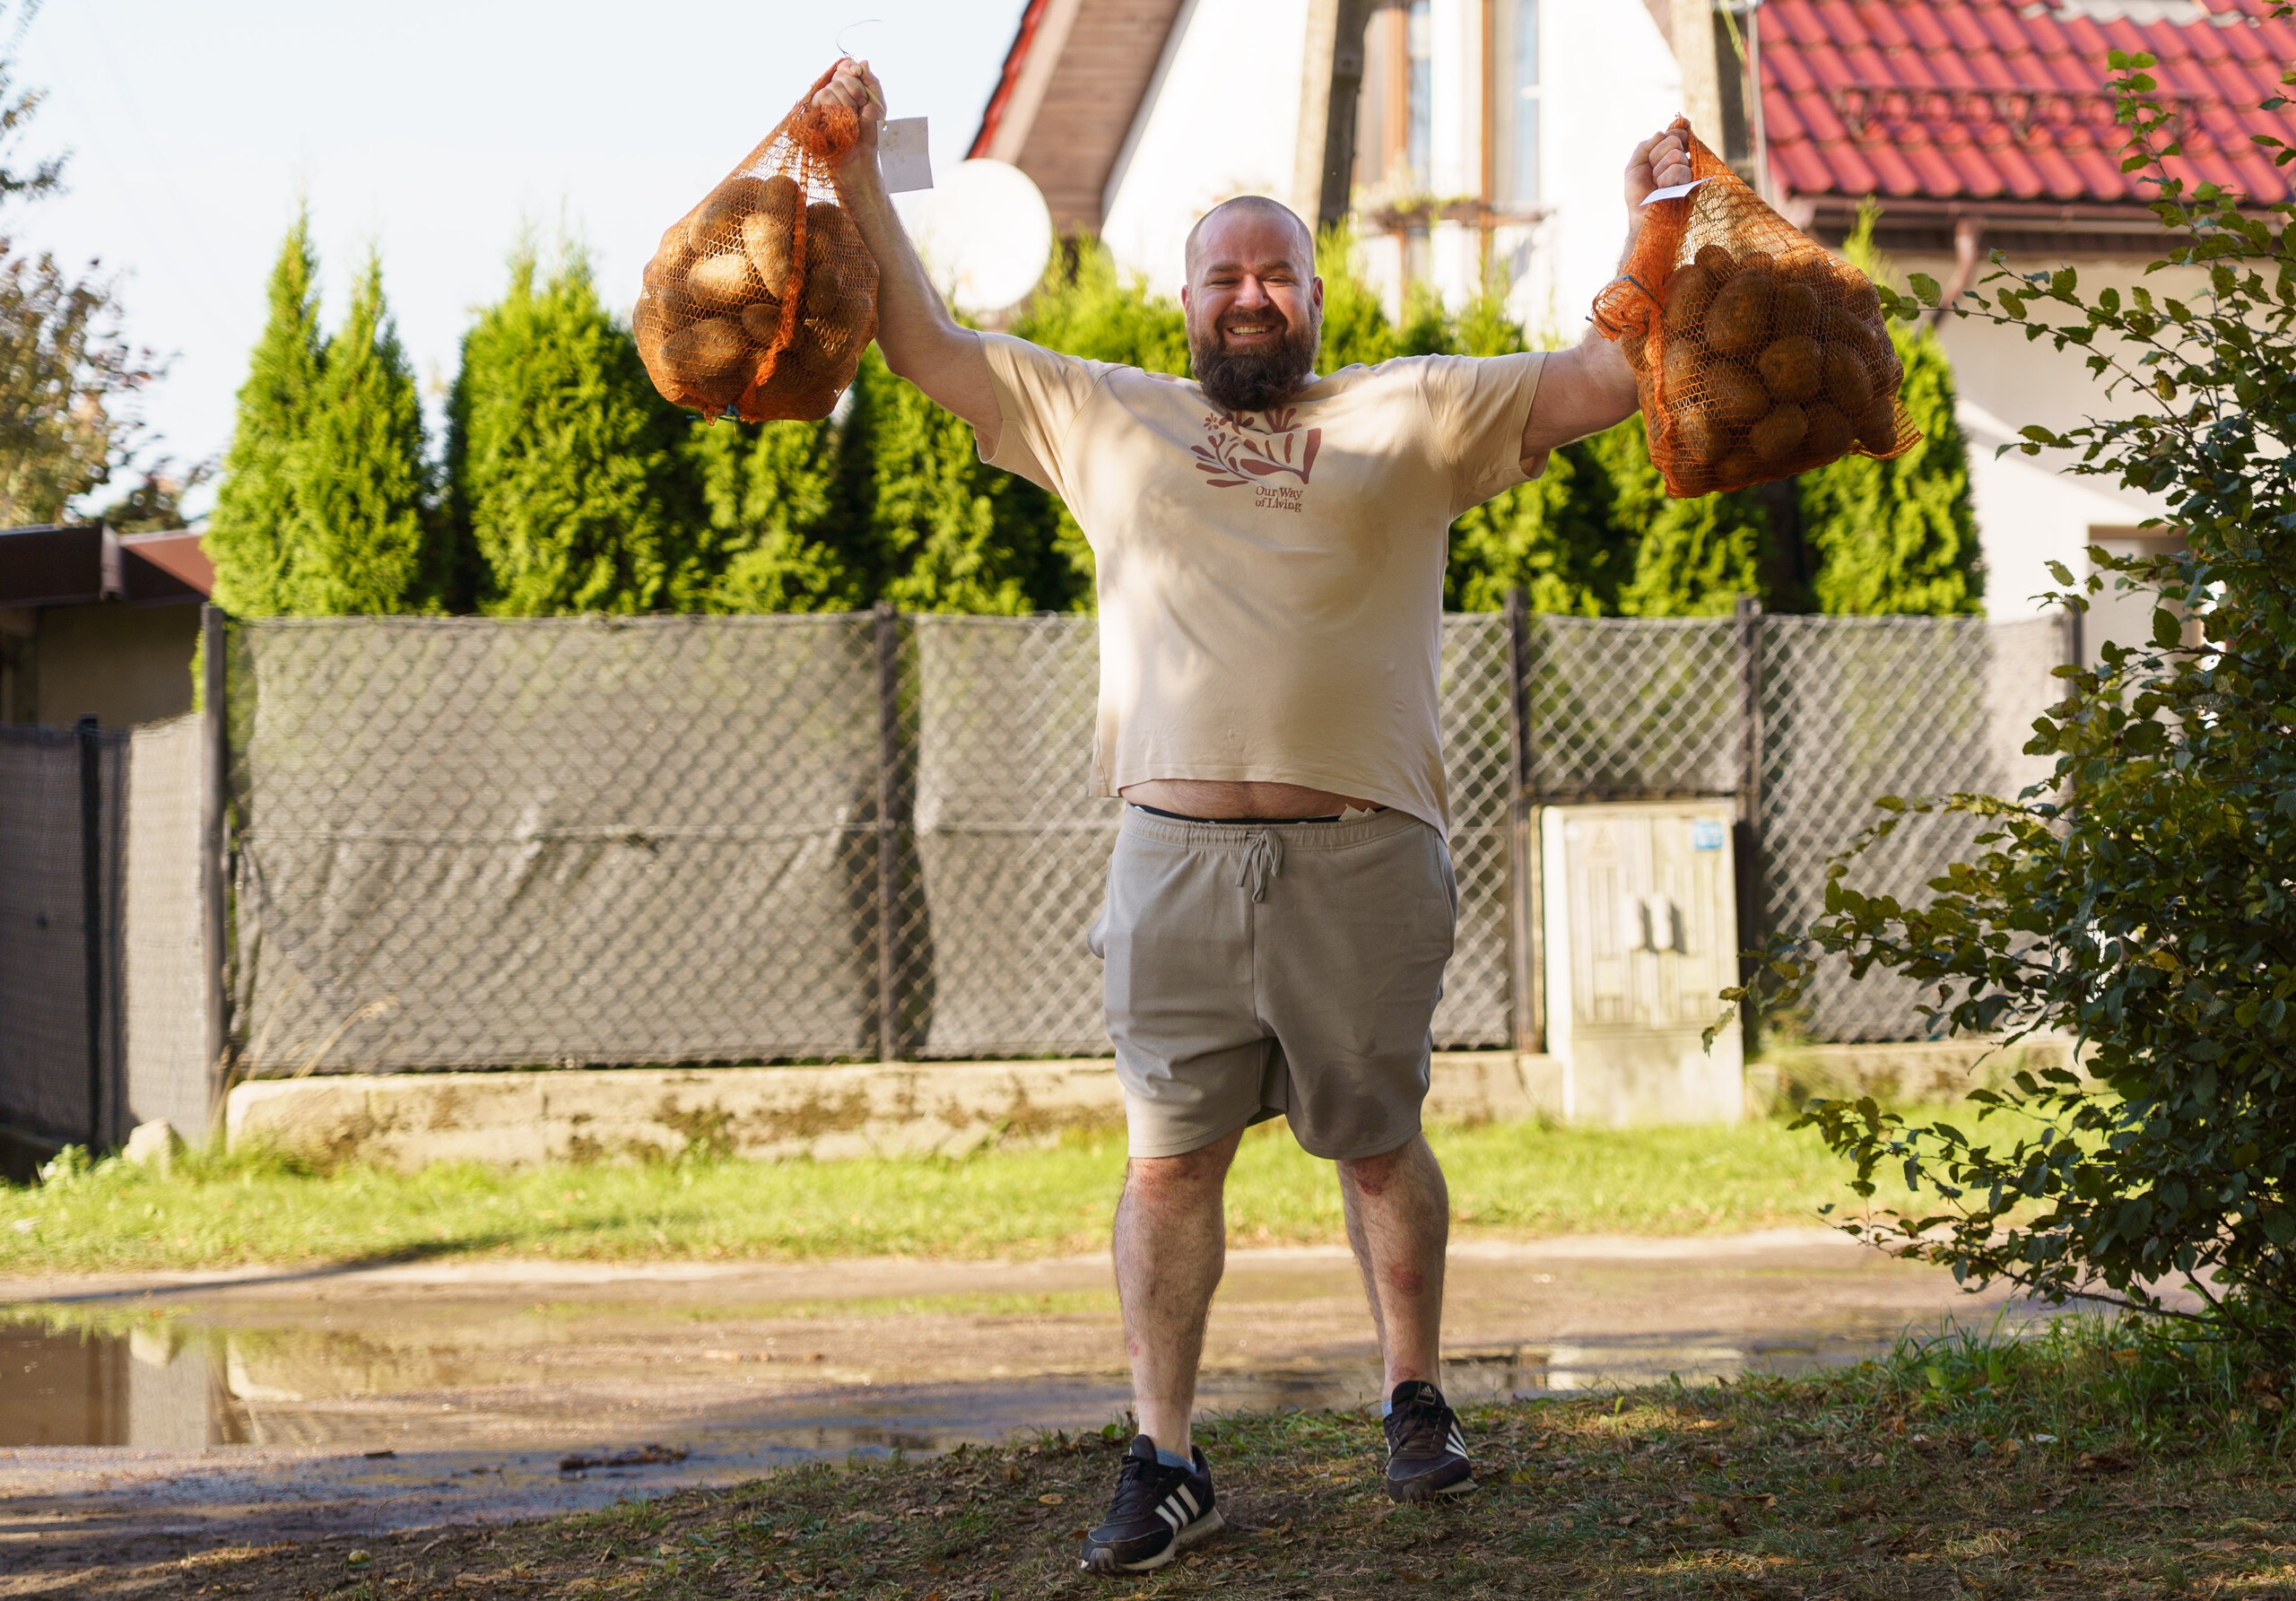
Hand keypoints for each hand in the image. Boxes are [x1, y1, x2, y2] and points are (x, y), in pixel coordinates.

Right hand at [812, 57, 884, 175]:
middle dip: (856, 91)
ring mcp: (822, 102)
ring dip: (847, 104)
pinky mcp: (814, 112)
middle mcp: (834, 91)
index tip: (858, 75)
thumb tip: (862, 61)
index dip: (850, 68)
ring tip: (850, 119)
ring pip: (833, 86)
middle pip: (841, 74)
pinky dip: (836, 107)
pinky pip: (822, 95)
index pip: (844, 65)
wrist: (860, 154)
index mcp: (847, 87)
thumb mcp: (877, 104)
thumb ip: (871, 81)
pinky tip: (839, 120)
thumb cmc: (868, 132)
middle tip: (859, 109)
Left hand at [1625, 118, 1692, 210]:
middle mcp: (1682, 160)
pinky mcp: (1692, 183)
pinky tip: (1664, 189)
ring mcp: (1689, 171)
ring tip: (1658, 184)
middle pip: (1674, 140)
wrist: (1641, 214)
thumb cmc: (1638, 193)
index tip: (1657, 146)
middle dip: (1656, 156)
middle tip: (1652, 174)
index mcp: (1669, 154)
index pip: (1677, 132)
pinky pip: (1680, 169)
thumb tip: (1661, 132)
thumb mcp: (1634, 165)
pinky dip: (1666, 179)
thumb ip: (1645, 146)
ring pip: (1677, 155)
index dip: (1670, 133)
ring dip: (1659, 171)